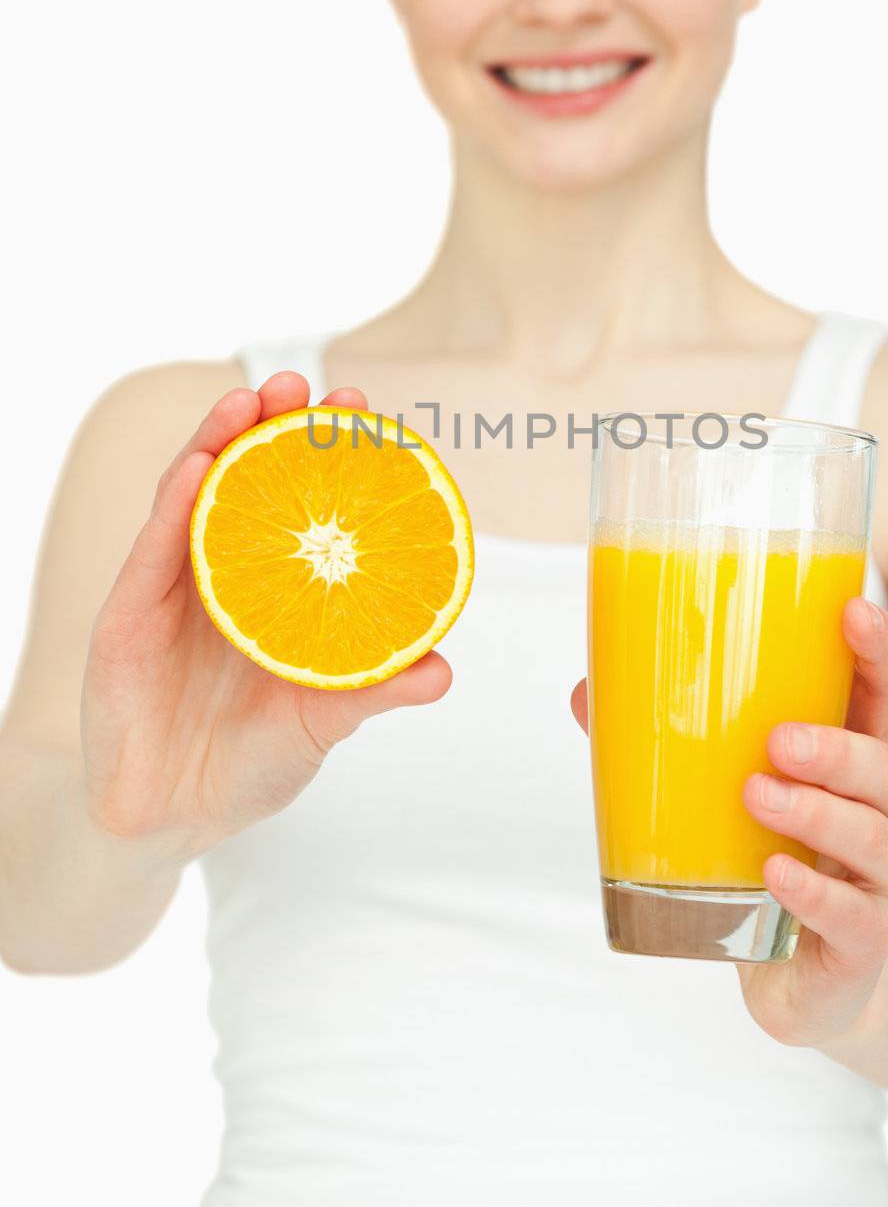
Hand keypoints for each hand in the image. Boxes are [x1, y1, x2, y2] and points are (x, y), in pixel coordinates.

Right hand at [83, 372, 451, 862]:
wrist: (174, 821)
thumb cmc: (250, 761)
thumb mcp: (324, 719)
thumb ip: (376, 688)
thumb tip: (442, 669)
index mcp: (268, 586)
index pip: (296, 502)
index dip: (324, 454)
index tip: (362, 412)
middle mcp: (219, 573)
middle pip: (243, 480)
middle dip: (271, 424)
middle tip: (305, 384)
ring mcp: (169, 589)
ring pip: (191, 497)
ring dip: (217, 441)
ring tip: (251, 400)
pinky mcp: (125, 618)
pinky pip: (151, 552)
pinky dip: (174, 506)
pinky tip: (199, 468)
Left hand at [570, 598, 887, 1049]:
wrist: (808, 981)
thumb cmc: (773, 857)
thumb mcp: (732, 797)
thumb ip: (669, 745)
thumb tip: (586, 691)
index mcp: (864, 761)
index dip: (879, 650)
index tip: (851, 611)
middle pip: (886, 766)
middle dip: (836, 749)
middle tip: (776, 739)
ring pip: (873, 839)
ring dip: (816, 814)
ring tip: (757, 795)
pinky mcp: (870, 945)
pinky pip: (853, 917)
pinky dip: (812, 893)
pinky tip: (775, 874)